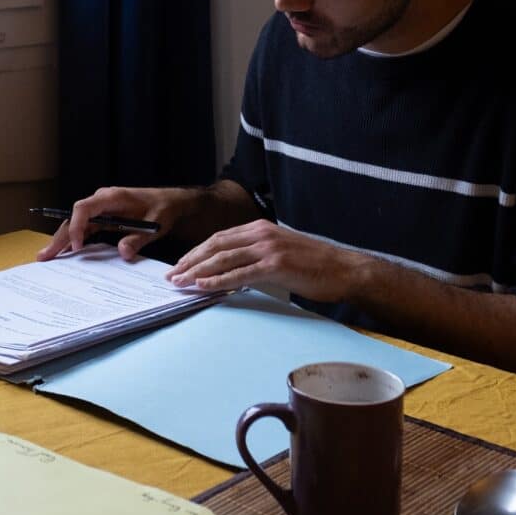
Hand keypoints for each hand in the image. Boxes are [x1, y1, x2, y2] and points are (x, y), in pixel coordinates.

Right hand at [35, 186, 200, 261]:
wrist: (171, 201)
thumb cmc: (163, 208)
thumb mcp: (155, 224)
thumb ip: (138, 238)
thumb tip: (123, 253)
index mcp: (111, 197)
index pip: (84, 208)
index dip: (77, 227)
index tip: (77, 247)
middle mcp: (102, 201)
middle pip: (74, 218)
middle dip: (59, 237)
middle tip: (44, 255)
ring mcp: (101, 209)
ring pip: (77, 223)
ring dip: (63, 239)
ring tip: (47, 257)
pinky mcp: (104, 217)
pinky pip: (86, 228)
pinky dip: (75, 240)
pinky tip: (65, 253)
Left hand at [166, 220, 364, 300]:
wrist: (343, 269)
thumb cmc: (313, 264)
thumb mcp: (279, 251)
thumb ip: (255, 255)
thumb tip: (230, 270)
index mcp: (260, 228)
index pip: (219, 238)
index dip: (197, 252)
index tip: (180, 265)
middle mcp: (261, 233)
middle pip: (216, 245)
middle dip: (190, 260)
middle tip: (172, 275)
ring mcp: (268, 248)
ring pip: (224, 258)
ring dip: (198, 271)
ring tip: (180, 282)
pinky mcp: (276, 265)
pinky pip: (240, 274)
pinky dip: (218, 280)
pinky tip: (204, 286)